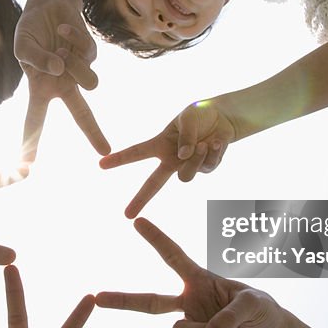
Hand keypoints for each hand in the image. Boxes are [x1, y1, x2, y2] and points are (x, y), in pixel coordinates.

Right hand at [16, 0, 108, 163]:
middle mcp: (63, 84)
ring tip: (60, 52)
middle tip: (105, 152)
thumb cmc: (31, 31)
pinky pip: (87, 53)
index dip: (31, 142)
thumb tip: (59, 70)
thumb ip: (36, 59)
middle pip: (82, 114)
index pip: (35, 120)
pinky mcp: (91, 53)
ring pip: (91, 82)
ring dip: (76, 67)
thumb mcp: (23, 46)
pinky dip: (72, 38)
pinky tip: (62, 30)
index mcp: (42, 89)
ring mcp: (79, 69)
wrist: (47, 6)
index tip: (27, 167)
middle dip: (94, 132)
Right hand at [96, 217, 284, 327]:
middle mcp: (188, 299)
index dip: (156, 239)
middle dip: (122, 300)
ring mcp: (190, 322)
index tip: (136, 221)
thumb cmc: (263, 308)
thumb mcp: (252, 304)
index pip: (173, 256)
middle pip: (149, 301)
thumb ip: (228, 317)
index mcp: (200, 278)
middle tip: (97, 298)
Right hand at [99, 102, 235, 217]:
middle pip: (153, 183)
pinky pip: (207, 168)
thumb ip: (184, 136)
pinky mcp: (206, 168)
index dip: (120, 159)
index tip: (102, 164)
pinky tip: (218, 142)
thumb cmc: (200, 114)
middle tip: (127, 214)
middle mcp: (171, 159)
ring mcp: (188, 166)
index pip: (136, 153)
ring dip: (195, 160)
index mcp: (160, 145)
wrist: (225, 117)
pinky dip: (214, 153)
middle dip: (140, 198)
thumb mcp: (189, 117)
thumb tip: (183, 156)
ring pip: (186, 176)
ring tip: (203, 143)